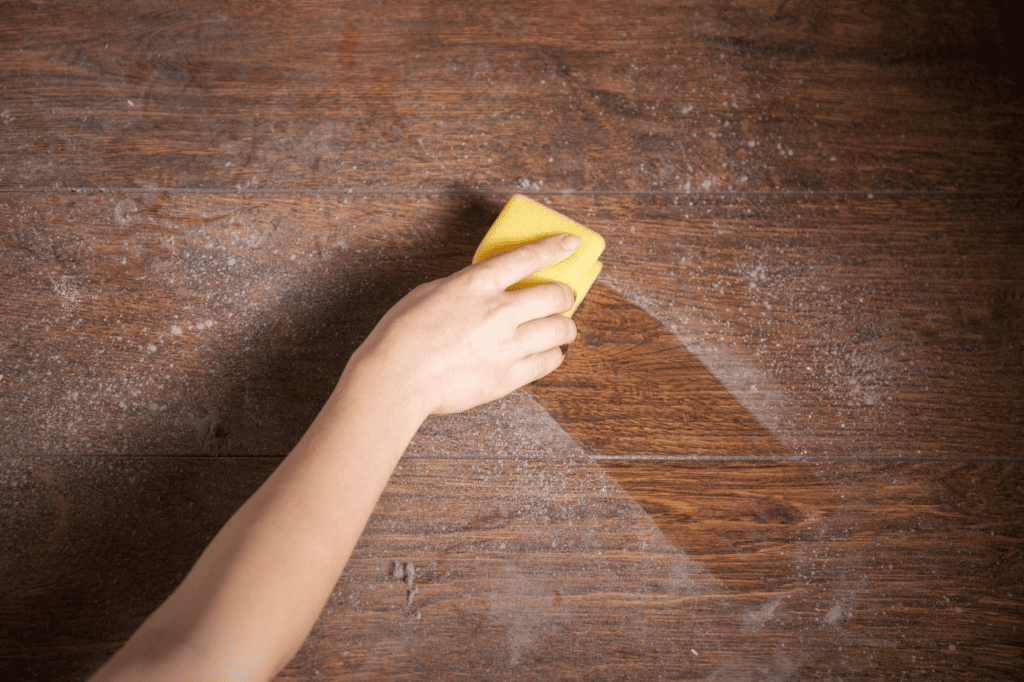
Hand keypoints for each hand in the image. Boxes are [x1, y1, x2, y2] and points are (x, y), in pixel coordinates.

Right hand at [345, 234, 581, 416]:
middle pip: (556, 295)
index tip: (572, 243)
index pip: (528, 257)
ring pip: (561, 330)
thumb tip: (488, 289)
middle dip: (564, 295)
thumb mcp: (432, 293)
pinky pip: (548, 362)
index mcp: (477, 284)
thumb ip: (467, 287)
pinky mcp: (508, 376)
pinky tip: (544, 353)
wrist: (396, 379)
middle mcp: (499, 311)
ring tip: (557, 329)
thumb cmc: (403, 335)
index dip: (555, 247)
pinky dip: (551, 355)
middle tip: (562, 299)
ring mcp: (507, 345)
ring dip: (564, 327)